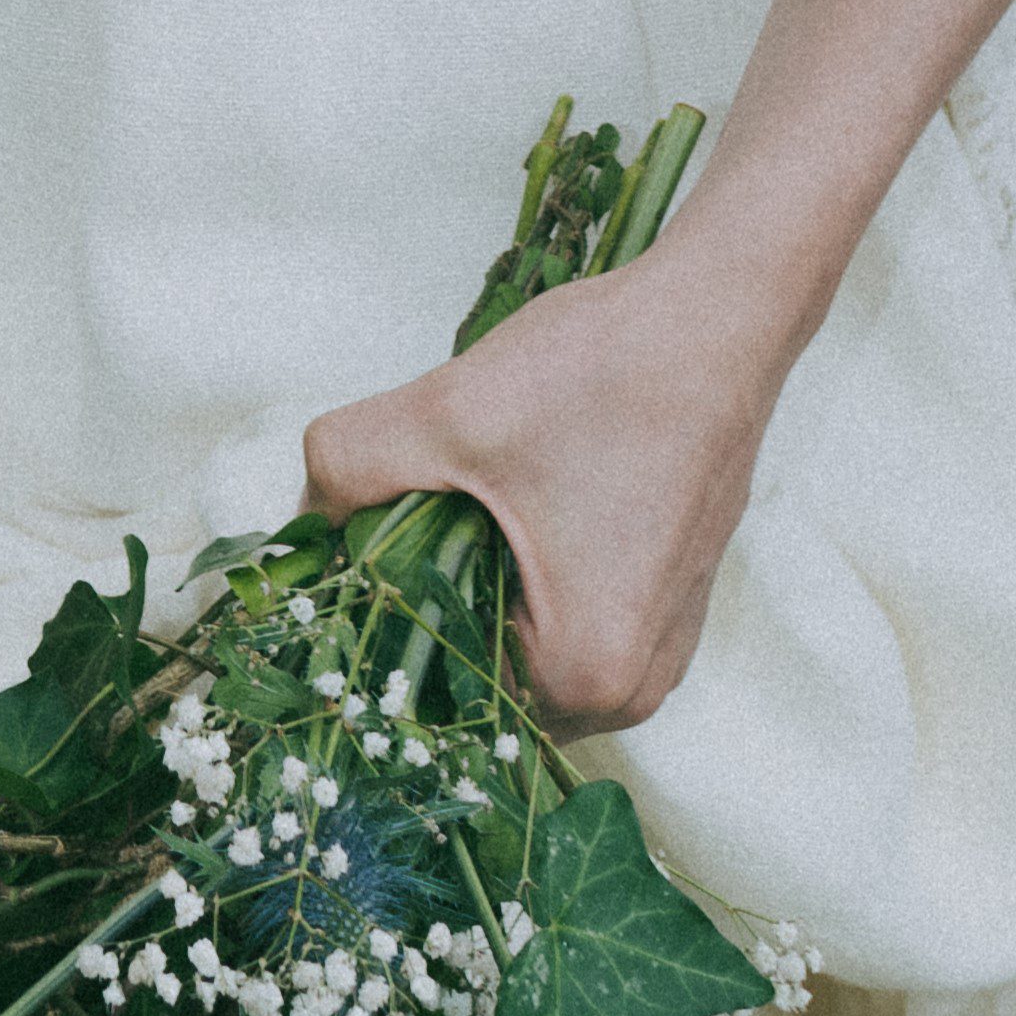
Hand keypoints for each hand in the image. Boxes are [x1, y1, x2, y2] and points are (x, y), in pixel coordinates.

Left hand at [301, 249, 787, 734]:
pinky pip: (564, 624)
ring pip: (520, 651)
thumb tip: (294, 520)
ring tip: (444, 508)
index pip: (436, 702)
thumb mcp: (448, 414)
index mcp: (585, 677)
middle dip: (421, 614)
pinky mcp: (668, 604)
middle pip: (478, 682)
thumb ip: (345, 468)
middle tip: (382, 527)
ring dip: (469, 593)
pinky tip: (499, 507)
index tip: (341, 569)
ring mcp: (660, 649)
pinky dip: (518, 580)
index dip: (373, 638)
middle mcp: (634, 688)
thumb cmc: (605, 371)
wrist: (720, 314)